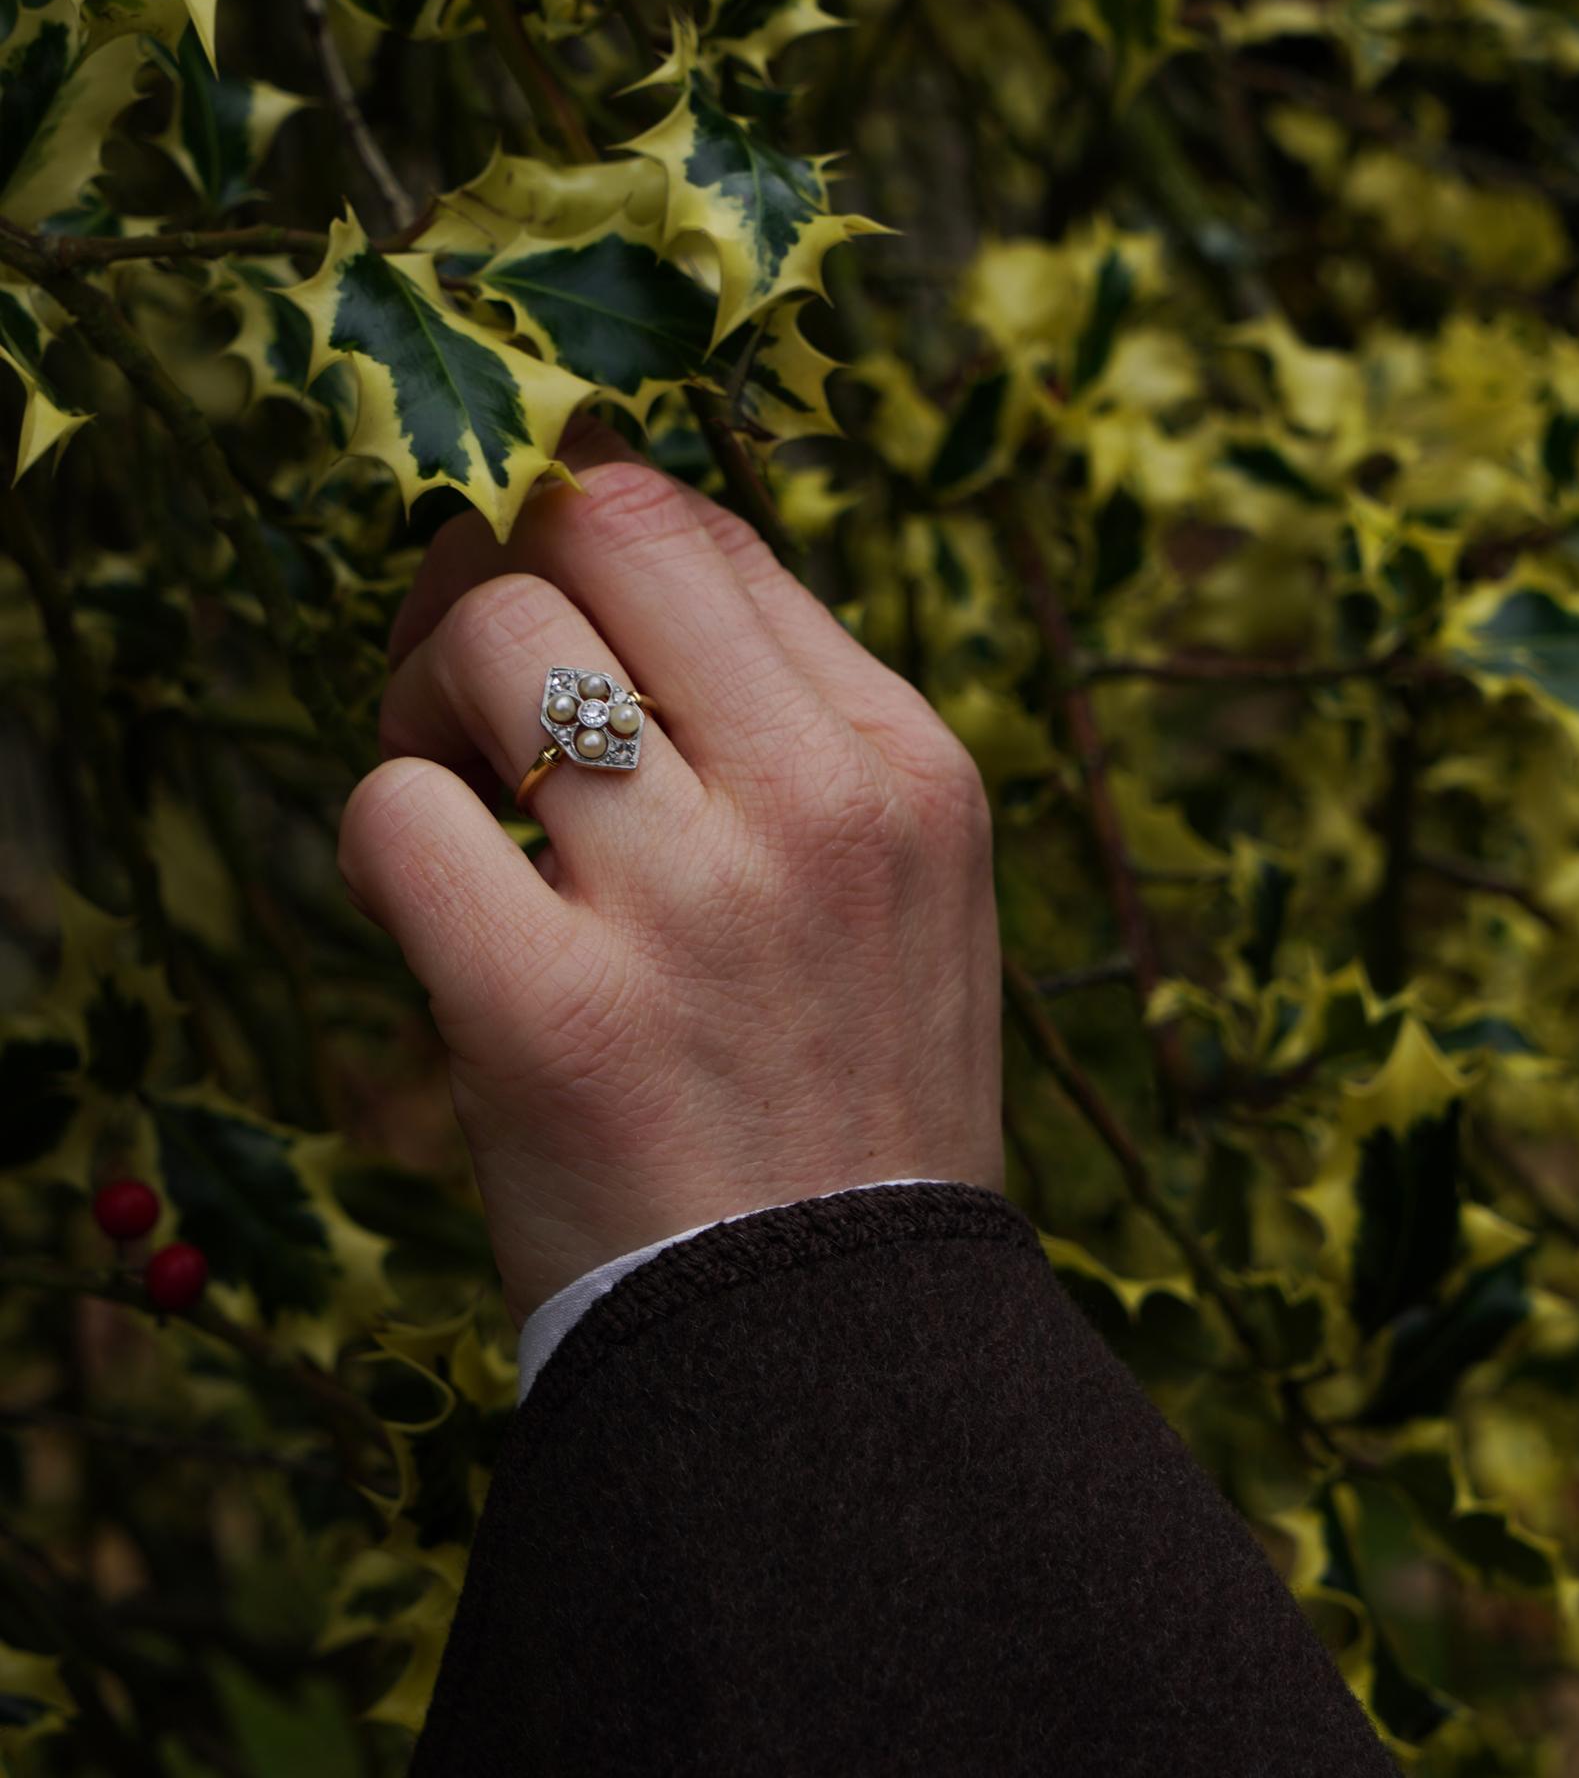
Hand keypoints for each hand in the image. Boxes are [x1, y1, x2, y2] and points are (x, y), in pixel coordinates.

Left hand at [337, 424, 1004, 1323]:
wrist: (833, 1344)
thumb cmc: (848, 1099)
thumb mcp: (900, 886)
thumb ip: (791, 732)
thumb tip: (613, 581)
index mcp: (906, 761)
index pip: (708, 527)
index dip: (584, 527)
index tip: (540, 605)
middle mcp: (818, 804)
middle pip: (598, 526)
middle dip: (490, 562)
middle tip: (463, 669)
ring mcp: (691, 902)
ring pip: (487, 637)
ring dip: (420, 695)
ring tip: (450, 793)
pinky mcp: (552, 1012)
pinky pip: (390, 813)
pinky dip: (380, 839)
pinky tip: (429, 910)